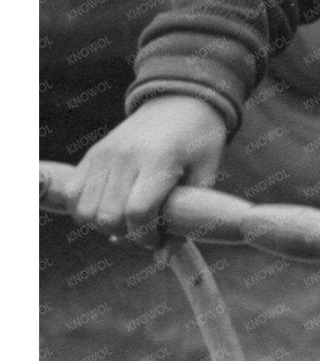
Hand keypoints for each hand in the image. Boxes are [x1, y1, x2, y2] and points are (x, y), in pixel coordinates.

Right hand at [69, 95, 229, 243]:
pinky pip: (73, 194)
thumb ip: (185, 217)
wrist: (180, 102)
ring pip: (84, 210)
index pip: (137, 212)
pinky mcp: (92, 155)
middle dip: (125, 234)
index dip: (145, 236)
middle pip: (108, 216)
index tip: (158, 238)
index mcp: (159, 160)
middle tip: (144, 230)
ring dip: (103, 225)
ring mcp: (104, 155)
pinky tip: (108, 208)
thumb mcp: (205, 175)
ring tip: (127, 219)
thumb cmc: (199, 141)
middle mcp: (125, 157)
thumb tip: (162, 258)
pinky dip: (85, 210)